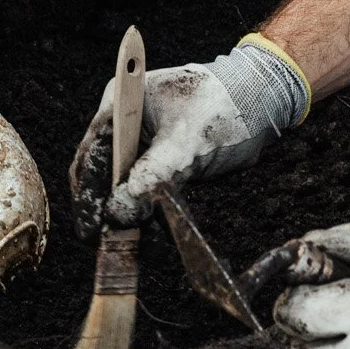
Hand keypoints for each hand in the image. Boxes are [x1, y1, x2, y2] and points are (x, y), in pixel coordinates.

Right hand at [68, 38, 308, 242]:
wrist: (262, 102)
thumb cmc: (223, 107)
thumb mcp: (184, 142)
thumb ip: (151, 176)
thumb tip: (119, 213)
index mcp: (121, 104)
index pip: (92, 156)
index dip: (88, 195)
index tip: (90, 231)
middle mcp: (126, 124)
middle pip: (104, 175)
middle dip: (109, 210)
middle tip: (111, 245)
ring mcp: (143, 143)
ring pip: (124, 187)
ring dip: (130, 216)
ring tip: (138, 246)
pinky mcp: (161, 160)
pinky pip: (146, 191)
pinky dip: (149, 212)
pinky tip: (155, 236)